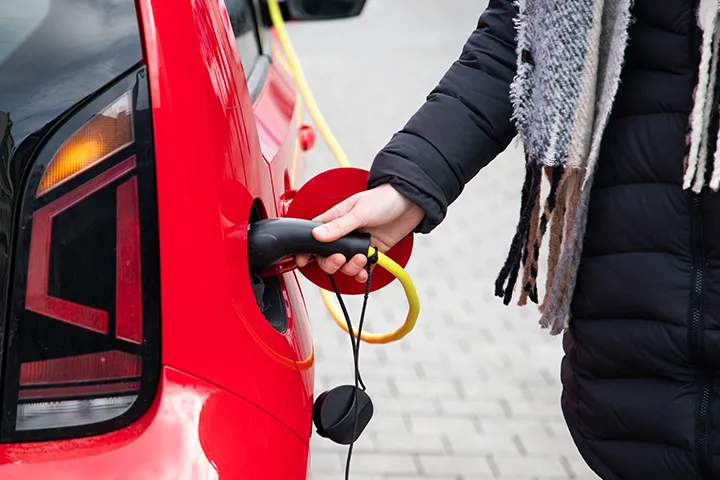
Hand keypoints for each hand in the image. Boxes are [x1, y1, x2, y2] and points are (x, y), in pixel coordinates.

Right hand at [295, 183, 423, 282]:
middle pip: (327, 256)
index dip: (307, 249)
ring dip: (351, 267)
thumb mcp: (359, 212)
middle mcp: (344, 234)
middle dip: (332, 262)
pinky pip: (362, 269)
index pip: (314, 236)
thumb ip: (338, 226)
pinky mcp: (372, 252)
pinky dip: (361, 273)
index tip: (304, 260)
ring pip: (345, 265)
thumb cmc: (383, 199)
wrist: (411, 202)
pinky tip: (365, 271)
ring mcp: (358, 244)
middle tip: (342, 258)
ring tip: (362, 258)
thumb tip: (317, 236)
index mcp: (335, 219)